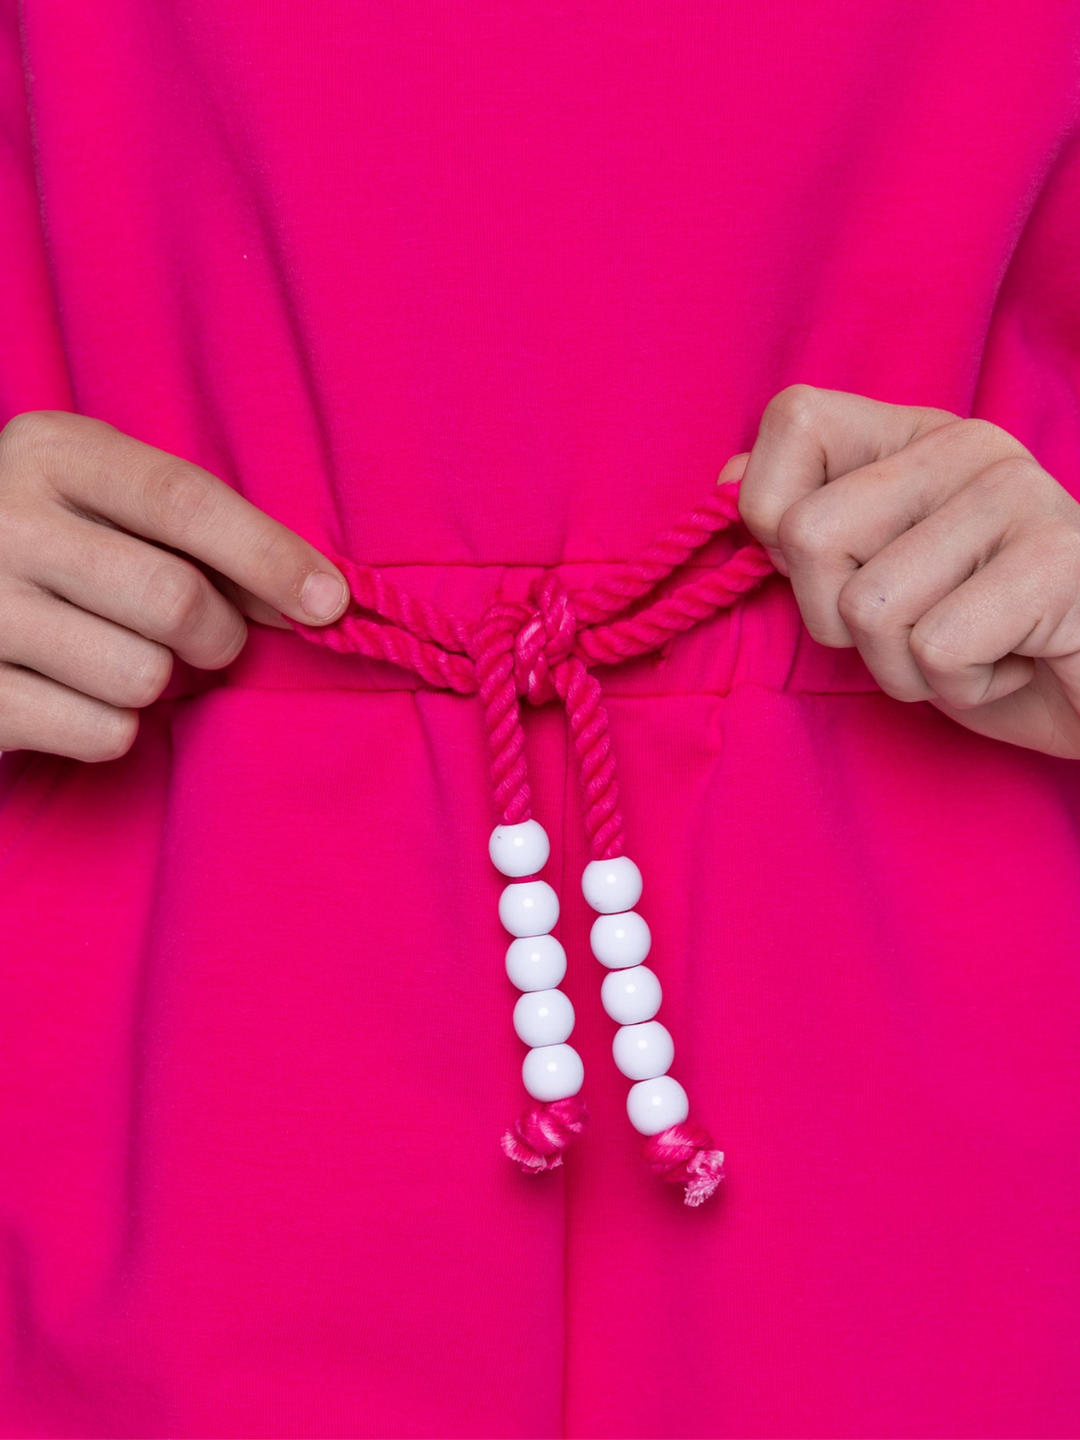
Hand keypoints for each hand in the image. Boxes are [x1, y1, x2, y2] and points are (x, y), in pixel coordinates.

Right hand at [0, 411, 347, 760]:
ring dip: (160, 682)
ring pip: (142, 675)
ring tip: (120, 656)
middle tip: (204, 639)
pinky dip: (112, 727)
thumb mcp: (112, 501)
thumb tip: (318, 598)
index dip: (270, 556)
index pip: (184, 500)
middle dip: (218, 635)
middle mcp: (2, 520)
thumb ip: (204, 532)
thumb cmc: (59, 544)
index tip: (331, 602)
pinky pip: (101, 731)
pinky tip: (75, 695)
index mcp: (51, 452)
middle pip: (175, 599)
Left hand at [731, 385, 1079, 757]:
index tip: (831, 566)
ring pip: (866, 608)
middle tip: (911, 628)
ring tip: (967, 651)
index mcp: (916, 434)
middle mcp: (967, 445)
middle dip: (835, 620)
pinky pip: (933, 649)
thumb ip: (807, 522)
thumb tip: (726, 480)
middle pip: (808, 532)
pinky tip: (1009, 665)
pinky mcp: (1054, 562)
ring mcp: (1016, 495)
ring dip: (901, 667)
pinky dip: (956, 687)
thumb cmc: (983, 638)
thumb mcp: (877, 578)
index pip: (795, 418)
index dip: (774, 514)